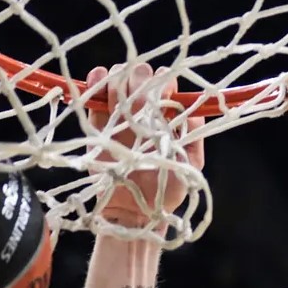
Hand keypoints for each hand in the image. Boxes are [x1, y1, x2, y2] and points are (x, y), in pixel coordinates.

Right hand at [87, 62, 204, 227]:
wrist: (135, 213)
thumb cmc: (166, 191)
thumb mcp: (188, 165)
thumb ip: (193, 136)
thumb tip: (193, 109)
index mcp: (165, 116)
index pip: (165, 83)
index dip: (165, 82)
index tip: (165, 95)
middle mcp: (142, 111)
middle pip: (139, 75)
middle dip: (140, 80)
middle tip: (141, 102)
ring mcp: (118, 116)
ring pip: (117, 78)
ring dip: (119, 81)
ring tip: (121, 101)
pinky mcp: (97, 126)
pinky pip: (94, 94)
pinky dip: (95, 81)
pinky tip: (101, 86)